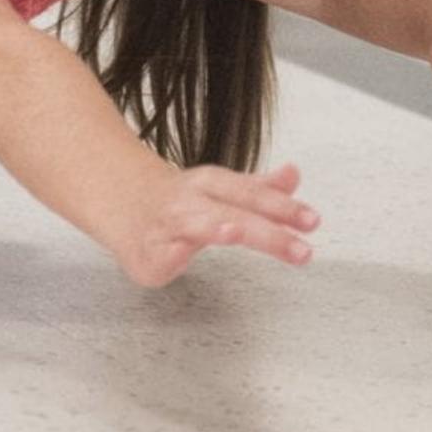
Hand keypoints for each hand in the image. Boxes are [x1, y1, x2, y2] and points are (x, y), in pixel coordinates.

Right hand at [110, 162, 318, 287]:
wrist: (118, 202)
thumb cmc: (179, 201)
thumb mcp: (220, 188)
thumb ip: (260, 188)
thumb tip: (294, 174)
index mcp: (211, 183)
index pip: (252, 193)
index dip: (283, 206)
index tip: (312, 221)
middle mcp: (191, 200)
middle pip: (233, 211)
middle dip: (268, 231)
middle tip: (303, 251)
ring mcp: (167, 225)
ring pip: (193, 225)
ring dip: (212, 226)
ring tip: (233, 232)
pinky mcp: (147, 254)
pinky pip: (160, 255)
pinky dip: (170, 255)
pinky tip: (177, 257)